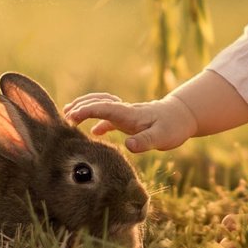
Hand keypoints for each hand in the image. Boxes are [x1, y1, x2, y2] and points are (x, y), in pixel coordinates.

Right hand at [62, 93, 197, 152]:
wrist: (183, 116)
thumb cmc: (174, 127)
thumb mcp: (162, 137)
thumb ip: (145, 141)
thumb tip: (128, 145)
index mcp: (130, 114)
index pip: (104, 108)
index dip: (87, 111)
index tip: (71, 116)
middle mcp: (125, 111)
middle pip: (98, 102)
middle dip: (81, 106)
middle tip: (64, 115)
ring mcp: (126, 114)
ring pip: (101, 105)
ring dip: (86, 108)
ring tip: (69, 115)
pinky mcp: (129, 120)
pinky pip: (109, 116)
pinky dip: (97, 120)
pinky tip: (92, 133)